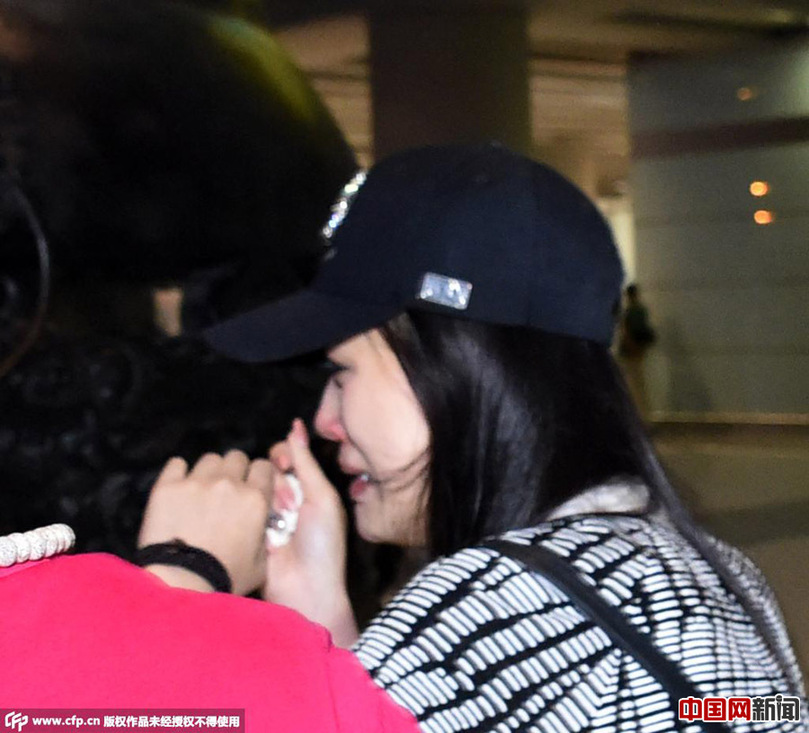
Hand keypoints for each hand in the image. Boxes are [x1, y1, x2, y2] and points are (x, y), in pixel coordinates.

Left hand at [138, 450, 271, 595]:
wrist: (180, 584)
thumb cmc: (225, 577)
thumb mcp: (261, 563)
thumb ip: (265, 537)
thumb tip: (263, 527)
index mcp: (255, 499)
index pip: (263, 466)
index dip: (258, 476)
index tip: (252, 488)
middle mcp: (229, 483)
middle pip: (236, 457)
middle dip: (234, 471)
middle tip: (226, 492)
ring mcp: (197, 481)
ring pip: (209, 459)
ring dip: (209, 472)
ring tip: (201, 492)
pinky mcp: (168, 486)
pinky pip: (176, 464)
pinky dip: (179, 473)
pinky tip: (179, 488)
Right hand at [266, 419, 357, 646]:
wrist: (305, 589)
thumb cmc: (322, 543)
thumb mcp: (321, 497)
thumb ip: (306, 462)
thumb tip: (295, 425)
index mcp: (309, 488)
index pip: (287, 455)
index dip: (283, 454)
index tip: (283, 462)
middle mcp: (287, 499)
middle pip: (268, 469)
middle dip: (278, 482)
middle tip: (288, 505)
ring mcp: (267, 516)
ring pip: (255, 488)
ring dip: (268, 501)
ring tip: (281, 522)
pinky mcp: (248, 532)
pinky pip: (242, 509)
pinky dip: (251, 514)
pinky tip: (265, 530)